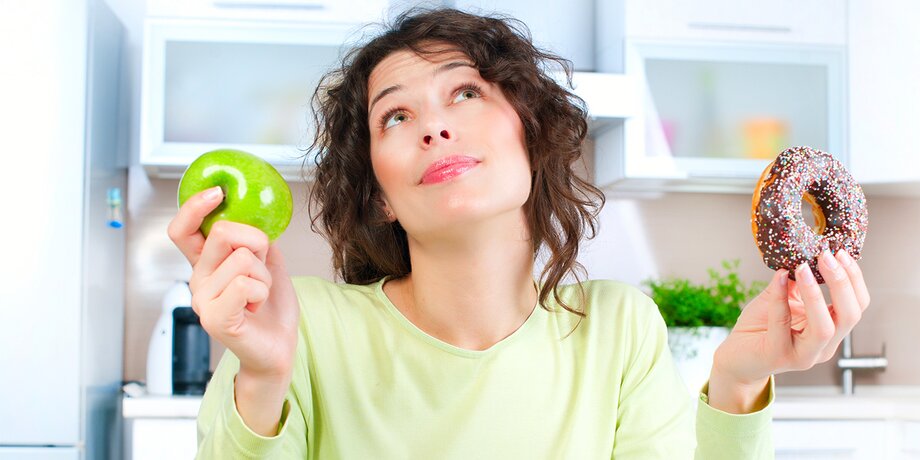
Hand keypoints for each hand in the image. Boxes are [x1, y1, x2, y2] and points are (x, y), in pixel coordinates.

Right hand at [167, 186, 299, 380]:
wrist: (278, 347)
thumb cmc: (271, 308)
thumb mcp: (267, 263)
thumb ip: (256, 240)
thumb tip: (255, 216)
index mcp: (205, 264)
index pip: (182, 230)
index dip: (193, 207)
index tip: (217, 192)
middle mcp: (197, 280)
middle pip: (222, 232)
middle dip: (256, 243)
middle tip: (260, 269)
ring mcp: (203, 300)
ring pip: (241, 259)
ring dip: (264, 276)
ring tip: (259, 296)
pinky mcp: (214, 319)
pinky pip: (245, 284)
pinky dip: (261, 292)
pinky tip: (255, 308)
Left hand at [708, 250, 869, 412]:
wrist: (737, 357)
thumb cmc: (760, 327)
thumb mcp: (782, 299)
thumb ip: (796, 282)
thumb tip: (803, 253)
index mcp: (832, 331)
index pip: (857, 305)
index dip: (854, 278)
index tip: (840, 252)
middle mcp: (824, 346)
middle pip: (850, 316)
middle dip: (841, 283)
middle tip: (826, 256)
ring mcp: (803, 355)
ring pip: (824, 328)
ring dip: (815, 294)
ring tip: (803, 267)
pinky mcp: (778, 356)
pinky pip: (782, 325)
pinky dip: (780, 299)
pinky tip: (779, 278)